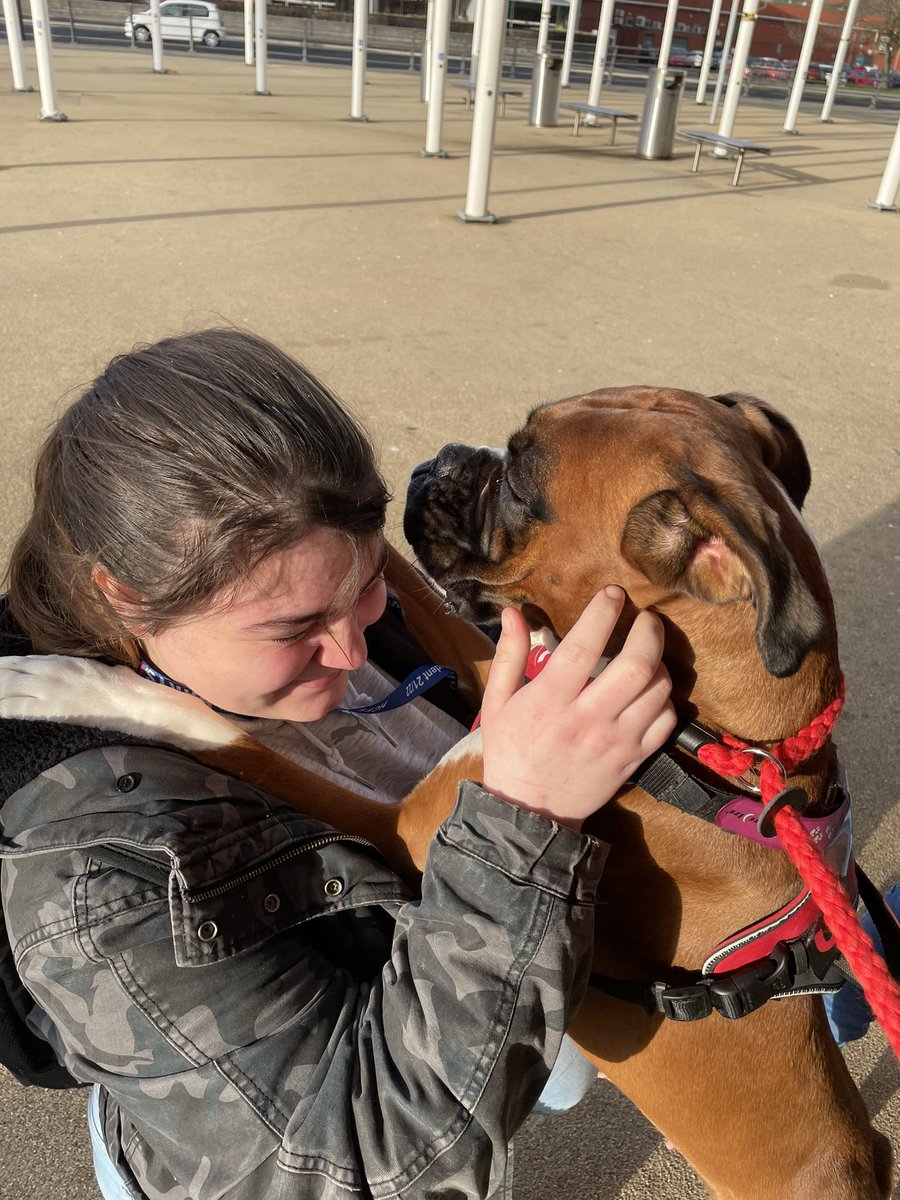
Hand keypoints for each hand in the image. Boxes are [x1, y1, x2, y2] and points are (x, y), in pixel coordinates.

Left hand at [0, 655, 239, 750]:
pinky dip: (2, 707)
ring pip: (6, 688)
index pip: (18, 662)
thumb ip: (76, 668)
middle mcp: (49, 673)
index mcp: (59, 661)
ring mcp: (48, 691)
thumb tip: (72, 672)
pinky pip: (15, 708)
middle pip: (7, 673)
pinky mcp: (51, 710)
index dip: (1, 666)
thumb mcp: (96, 667)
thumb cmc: (122, 686)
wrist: (134, 703)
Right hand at [479, 587, 675, 830]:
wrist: (530, 811)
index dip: (603, 613)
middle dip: (648, 631)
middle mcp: (587, 719)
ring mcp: (615, 741)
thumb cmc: (511, 751)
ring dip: (659, 663)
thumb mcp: (497, 703)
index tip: (613, 593)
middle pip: (635, 666)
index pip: (582, 646)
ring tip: (649, 653)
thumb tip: (514, 612)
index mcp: (550, 701)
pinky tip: (651, 690)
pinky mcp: (633, 759)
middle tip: (646, 617)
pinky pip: (665, 721)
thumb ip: (509, 655)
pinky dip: (665, 698)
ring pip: (657, 691)